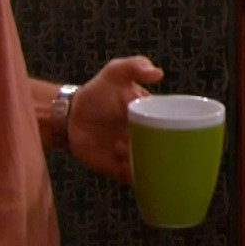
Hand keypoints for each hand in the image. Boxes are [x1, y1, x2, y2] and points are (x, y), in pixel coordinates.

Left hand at [67, 56, 163, 181]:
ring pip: (154, 165)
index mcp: (153, 116)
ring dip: (144, 162)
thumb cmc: (96, 93)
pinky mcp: (123, 169)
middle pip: (167, 148)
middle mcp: (150, 136)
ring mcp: (137, 154)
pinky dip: (135, 176)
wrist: (69, 117)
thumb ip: (134, 66)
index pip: (174, 125)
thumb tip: (158, 73)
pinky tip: (121, 164)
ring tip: (121, 148)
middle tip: (136, 139)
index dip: (173, 128)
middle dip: (158, 148)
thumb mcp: (115, 73)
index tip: (163, 127)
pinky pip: (137, 179)